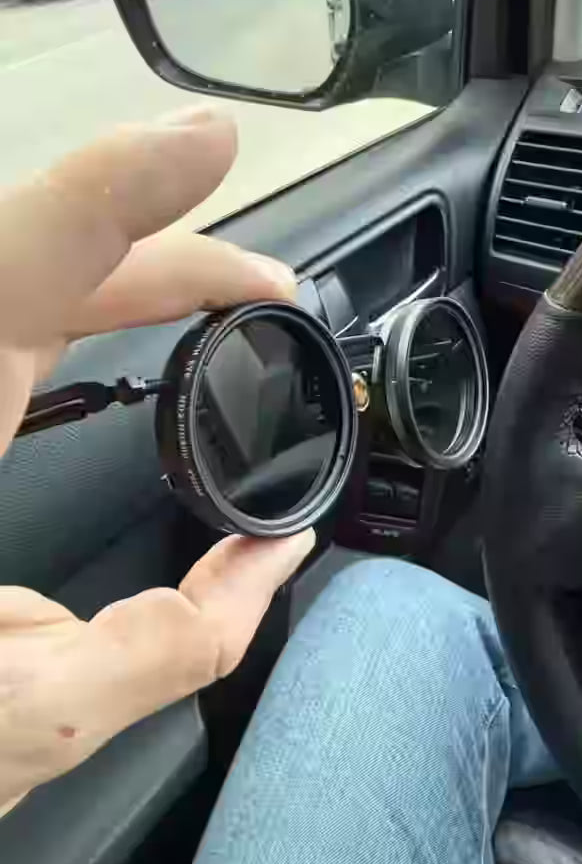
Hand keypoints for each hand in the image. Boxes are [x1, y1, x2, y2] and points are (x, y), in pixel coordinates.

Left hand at [0, 106, 314, 815]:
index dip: (115, 190)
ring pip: (22, 283)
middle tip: (265, 286)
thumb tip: (273, 554)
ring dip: (124, 269)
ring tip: (220, 290)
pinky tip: (128, 317)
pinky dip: (80, 302)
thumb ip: (179, 639)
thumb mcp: (36, 718)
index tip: (206, 145)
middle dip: (164, 257)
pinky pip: (15, 322)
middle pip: (33, 263)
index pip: (14, 269)